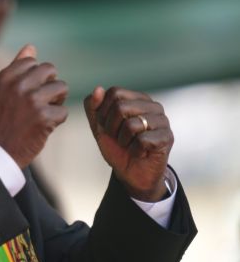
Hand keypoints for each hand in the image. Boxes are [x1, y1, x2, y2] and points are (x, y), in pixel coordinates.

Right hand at [0, 44, 68, 168]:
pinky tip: (43, 126)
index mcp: (5, 77)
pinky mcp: (44, 117)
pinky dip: (56, 120)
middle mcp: (17, 86)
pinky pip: (63, 111)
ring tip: (44, 113)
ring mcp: (31, 101)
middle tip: (42, 100)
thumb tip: (31, 47)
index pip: (32, 62)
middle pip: (50, 70)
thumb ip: (16, 67)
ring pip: (61, 88)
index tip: (29, 90)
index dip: (36, 76)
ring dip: (57, 101)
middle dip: (50, 84)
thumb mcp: (1, 90)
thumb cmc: (1, 120)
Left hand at [83, 86, 172, 201]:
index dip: (103, 112)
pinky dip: (134, 150)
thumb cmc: (116, 146)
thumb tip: (98, 88)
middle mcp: (152, 105)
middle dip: (111, 127)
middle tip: (119, 138)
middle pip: (120, 107)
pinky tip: (140, 152)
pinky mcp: (167, 137)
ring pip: (131, 125)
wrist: (130, 173)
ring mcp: (162, 121)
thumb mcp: (99, 126)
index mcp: (137, 98)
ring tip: (130, 144)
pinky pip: (142, 140)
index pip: (114, 92)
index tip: (107, 125)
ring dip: (123, 140)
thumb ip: (93, 106)